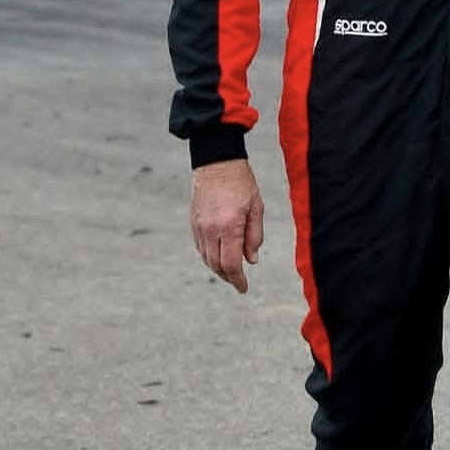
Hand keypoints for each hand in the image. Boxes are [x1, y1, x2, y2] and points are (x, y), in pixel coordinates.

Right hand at [190, 158, 264, 293]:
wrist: (216, 161)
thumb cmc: (242, 182)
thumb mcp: (256, 207)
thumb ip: (254, 236)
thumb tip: (251, 260)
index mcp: (229, 227)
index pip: (231, 264)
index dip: (238, 280)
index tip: (244, 288)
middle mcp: (211, 230)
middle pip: (216, 265)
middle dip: (228, 277)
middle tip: (239, 281)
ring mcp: (199, 226)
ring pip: (206, 258)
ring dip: (218, 268)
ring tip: (230, 271)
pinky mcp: (193, 222)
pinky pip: (200, 247)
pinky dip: (209, 256)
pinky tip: (219, 255)